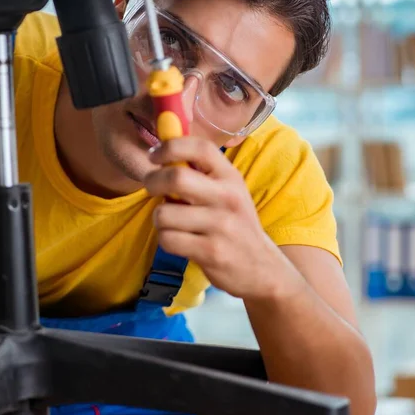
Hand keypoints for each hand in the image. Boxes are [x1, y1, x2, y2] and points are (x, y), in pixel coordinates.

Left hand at [144, 137, 301, 301]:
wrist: (262, 269)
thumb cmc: (235, 225)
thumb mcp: (228, 191)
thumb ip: (201, 172)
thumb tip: (164, 145)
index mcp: (230, 177)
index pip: (200, 147)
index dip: (170, 146)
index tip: (153, 155)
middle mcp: (228, 197)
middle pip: (176, 177)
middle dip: (152, 181)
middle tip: (151, 188)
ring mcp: (221, 225)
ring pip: (164, 213)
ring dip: (159, 218)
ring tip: (172, 222)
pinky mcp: (211, 251)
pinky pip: (168, 239)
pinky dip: (166, 240)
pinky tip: (179, 240)